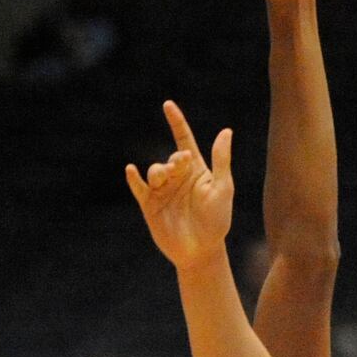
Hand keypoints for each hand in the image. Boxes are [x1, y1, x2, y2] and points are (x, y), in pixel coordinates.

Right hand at [125, 101, 234, 269]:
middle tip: (180, 166)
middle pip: (170, 157)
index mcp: (196, 170)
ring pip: (154, 170)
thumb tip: (225, 131)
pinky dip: (134, 178)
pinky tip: (131, 170)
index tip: (168, 105)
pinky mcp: (150, 205)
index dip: (176, 122)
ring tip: (165, 178)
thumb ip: (221, 160)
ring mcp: (162, 191)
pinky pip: (139, 187)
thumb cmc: (217, 221)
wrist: (201, 251)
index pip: (183, 139)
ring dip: (159, 170)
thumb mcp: (223, 188)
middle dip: (174, 160)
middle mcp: (177, 177)